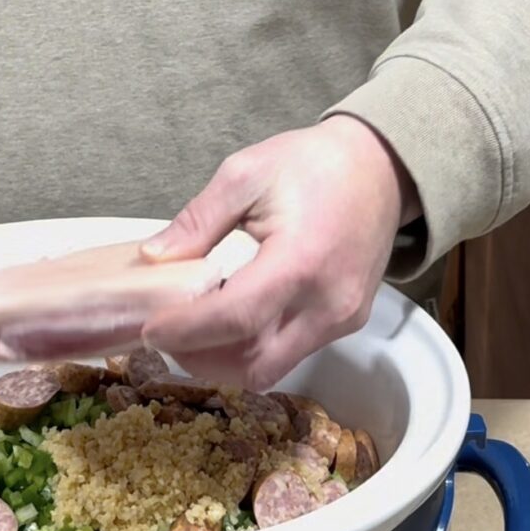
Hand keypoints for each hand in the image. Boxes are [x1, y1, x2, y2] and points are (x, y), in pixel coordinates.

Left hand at [139, 117, 419, 387]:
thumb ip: (198, 220)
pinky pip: (292, 352)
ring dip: (225, 360)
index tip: (149, 328)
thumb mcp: (245, 173)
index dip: (186, 331)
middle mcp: (327, 302)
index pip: (235, 318)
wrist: (380, 166)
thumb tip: (154, 258)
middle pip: (254, 363)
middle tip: (163, 335)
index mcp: (300, 260)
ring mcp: (342, 318)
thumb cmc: (313, 163)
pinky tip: (230, 321)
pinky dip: (253, 347)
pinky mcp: (347, 322)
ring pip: (272, 367)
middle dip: (200, 358)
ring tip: (191, 331)